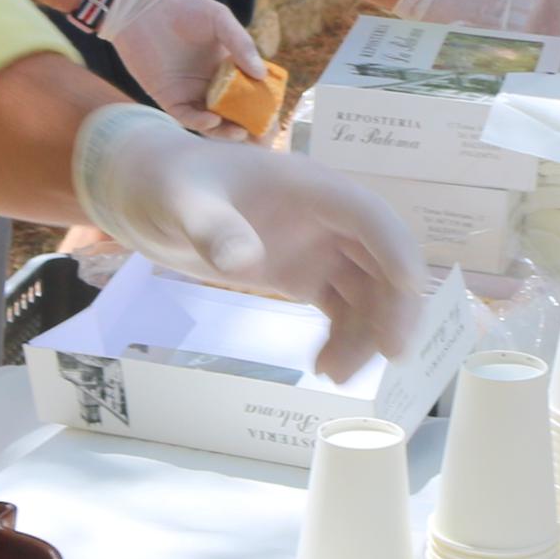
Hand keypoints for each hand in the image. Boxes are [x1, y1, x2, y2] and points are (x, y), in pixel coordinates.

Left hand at [68, 106, 424, 379]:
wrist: (148, 192)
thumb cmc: (168, 182)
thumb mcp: (184, 203)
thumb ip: (213, 228)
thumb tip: (243, 262)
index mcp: (310, 188)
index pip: (369, 216)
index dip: (396, 250)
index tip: (410, 291)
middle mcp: (325, 218)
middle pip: (382, 259)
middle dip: (395, 305)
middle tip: (391, 355)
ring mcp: (318, 247)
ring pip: (367, 291)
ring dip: (367, 332)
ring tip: (336, 375)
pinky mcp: (303, 274)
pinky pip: (340, 307)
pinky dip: (343, 337)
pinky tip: (324, 367)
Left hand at [94, 0, 265, 131]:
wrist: (141, 8)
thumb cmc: (183, 8)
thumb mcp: (218, 19)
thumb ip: (240, 44)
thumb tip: (260, 74)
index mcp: (227, 66)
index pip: (250, 92)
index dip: (263, 106)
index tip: (276, 117)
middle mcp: (210, 83)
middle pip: (234, 113)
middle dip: (249, 128)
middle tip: (264, 139)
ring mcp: (190, 92)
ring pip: (213, 121)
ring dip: (227, 131)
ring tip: (241, 134)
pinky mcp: (169, 98)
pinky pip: (188, 117)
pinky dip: (201, 122)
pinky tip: (214, 119)